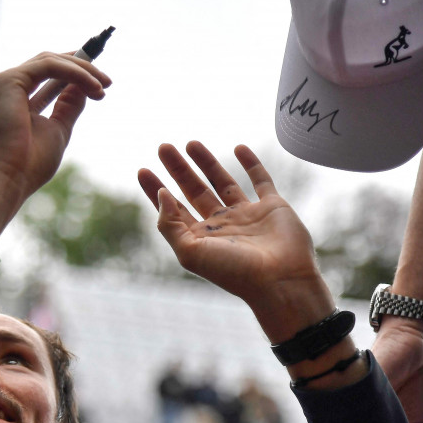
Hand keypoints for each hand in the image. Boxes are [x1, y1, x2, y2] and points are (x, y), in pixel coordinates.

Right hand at [0, 51, 110, 241]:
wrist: (7, 180)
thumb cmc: (28, 165)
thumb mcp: (57, 130)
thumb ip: (68, 107)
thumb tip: (85, 87)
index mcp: (11, 100)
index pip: (44, 76)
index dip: (72, 74)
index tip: (98, 83)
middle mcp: (4, 88)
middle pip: (47, 64)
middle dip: (80, 68)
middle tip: (106, 81)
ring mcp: (3, 83)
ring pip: (50, 61)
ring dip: (81, 70)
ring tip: (103, 85)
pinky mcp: (8, 80)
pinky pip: (48, 66)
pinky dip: (73, 72)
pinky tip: (92, 85)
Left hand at [138, 142, 333, 341]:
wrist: (280, 280)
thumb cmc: (233, 271)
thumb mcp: (190, 252)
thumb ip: (171, 225)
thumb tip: (162, 195)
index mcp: (199, 238)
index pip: (172, 209)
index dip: (155, 190)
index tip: (142, 170)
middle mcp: (220, 225)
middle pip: (193, 190)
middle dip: (178, 169)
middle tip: (163, 146)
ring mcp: (246, 215)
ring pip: (222, 181)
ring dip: (206, 162)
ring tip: (190, 142)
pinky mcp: (272, 207)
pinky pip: (260, 180)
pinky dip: (251, 163)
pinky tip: (238, 148)